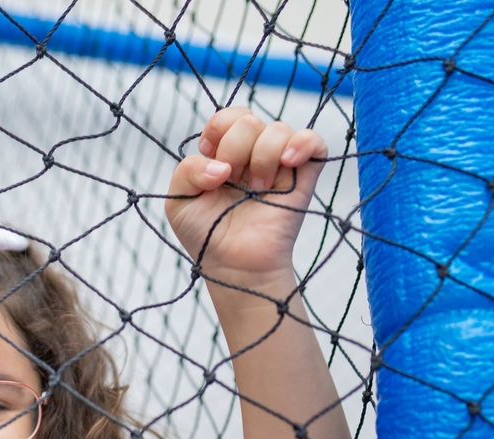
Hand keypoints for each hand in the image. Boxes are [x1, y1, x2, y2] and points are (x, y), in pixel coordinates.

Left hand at [164, 108, 326, 284]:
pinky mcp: (304, 178)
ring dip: (262, 158)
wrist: (234, 266)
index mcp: (225, 154)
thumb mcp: (179, 202)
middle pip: (248, 121)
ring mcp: (280, 165)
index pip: (228, 117)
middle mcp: (253, 155)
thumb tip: (223, 166)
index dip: (217, 130)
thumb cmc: (206, 236)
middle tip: (233, 183)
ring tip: (257, 188)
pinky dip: (303, 144)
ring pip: (278, 129)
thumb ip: (186, 171)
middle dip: (235, 150)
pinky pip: (315, 143)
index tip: (211, 155)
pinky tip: (287, 162)